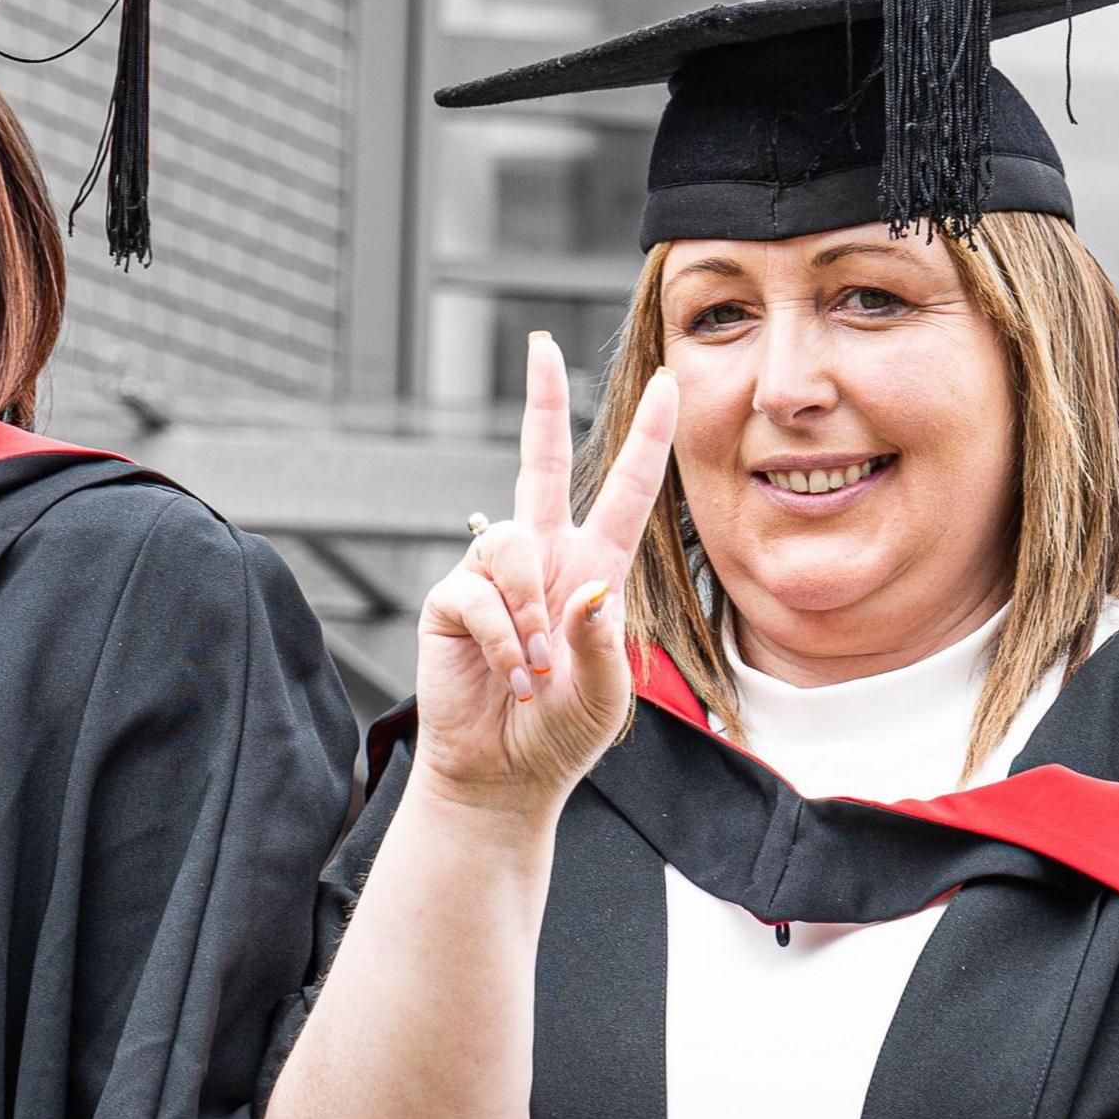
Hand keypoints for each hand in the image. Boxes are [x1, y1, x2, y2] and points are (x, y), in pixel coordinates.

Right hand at [411, 333, 678, 818]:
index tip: (667, 383)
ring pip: (510, 544)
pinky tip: (512, 675)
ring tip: (537, 670)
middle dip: (540, 401)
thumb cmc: (562, 735)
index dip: (646, 439)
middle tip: (540, 344)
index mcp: (593, 570)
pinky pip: (477, 594)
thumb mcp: (606, 694)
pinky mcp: (451, 602)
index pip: (624, 491)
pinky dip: (504, 640)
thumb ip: (599, 641)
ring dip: (531, 613)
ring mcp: (492, 578)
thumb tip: (585, 590)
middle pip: (538, 461)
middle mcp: (542, 559)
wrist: (502, 775)